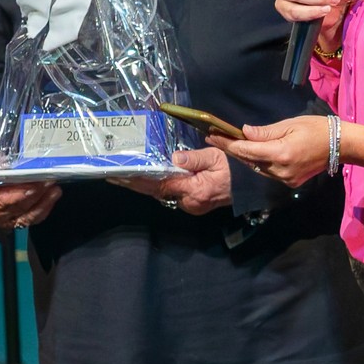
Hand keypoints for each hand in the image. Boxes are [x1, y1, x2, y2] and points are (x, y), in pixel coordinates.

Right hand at [0, 143, 58, 232]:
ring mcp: (0, 221)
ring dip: (43, 203)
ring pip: (26, 216)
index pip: (1, 199)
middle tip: (50, 181)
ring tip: (55, 189)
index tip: (35, 183)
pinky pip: (30, 219)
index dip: (19, 193)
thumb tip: (10, 165)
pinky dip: (43, 210)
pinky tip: (52, 197)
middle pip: (16, 208)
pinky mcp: (11, 223)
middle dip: (36, 195)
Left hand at [113, 146, 232, 214]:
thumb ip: (195, 158)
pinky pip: (169, 194)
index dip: (137, 180)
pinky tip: (143, 178)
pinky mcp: (191, 203)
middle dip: (133, 183)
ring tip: (121, 175)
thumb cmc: (235, 170)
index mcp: (193, 190)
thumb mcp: (217, 158)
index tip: (119, 175)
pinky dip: (155, 185)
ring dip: (142, 185)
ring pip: (161, 193)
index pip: (159, 185)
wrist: (251, 188)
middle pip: (155, 191)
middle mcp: (188, 201)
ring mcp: (189, 205)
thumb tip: (175, 158)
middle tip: (112, 174)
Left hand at [211, 116, 332, 188]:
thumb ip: (265, 132)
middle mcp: (280, 170)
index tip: (211, 135)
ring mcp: (285, 179)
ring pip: (256, 168)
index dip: (226, 143)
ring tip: (229, 143)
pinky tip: (250, 153)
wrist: (340, 145)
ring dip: (243, 156)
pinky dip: (258, 163)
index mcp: (280, 154)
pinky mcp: (290, 182)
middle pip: (248, 161)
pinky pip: (267, 172)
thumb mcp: (290, 124)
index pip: (245, 150)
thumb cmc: (317, 129)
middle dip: (231, 149)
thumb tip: (244, 132)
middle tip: (215, 137)